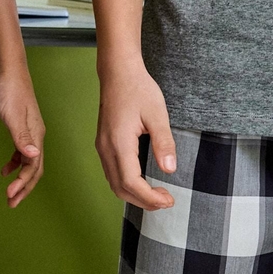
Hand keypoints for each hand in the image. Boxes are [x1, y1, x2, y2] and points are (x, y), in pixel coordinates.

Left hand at [0, 67, 44, 207]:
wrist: (9, 71)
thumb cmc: (10, 91)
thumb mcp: (12, 116)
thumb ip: (22, 138)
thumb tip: (33, 157)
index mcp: (36, 136)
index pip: (33, 167)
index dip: (23, 184)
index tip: (10, 196)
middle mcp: (36, 136)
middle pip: (34, 169)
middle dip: (24, 188)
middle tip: (11, 203)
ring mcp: (30, 132)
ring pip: (28, 163)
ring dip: (19, 179)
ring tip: (9, 193)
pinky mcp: (22, 128)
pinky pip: (22, 153)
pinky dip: (15, 164)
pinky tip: (5, 169)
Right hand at [96, 62, 175, 211]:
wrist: (118, 72)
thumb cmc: (138, 89)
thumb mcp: (157, 113)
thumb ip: (164, 142)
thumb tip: (170, 169)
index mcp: (119, 143)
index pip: (131, 182)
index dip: (149, 197)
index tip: (169, 200)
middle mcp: (106, 148)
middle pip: (120, 188)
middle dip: (143, 201)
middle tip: (166, 201)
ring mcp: (102, 146)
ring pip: (114, 182)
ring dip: (134, 194)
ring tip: (157, 195)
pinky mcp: (104, 143)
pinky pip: (112, 172)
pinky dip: (127, 184)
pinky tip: (143, 182)